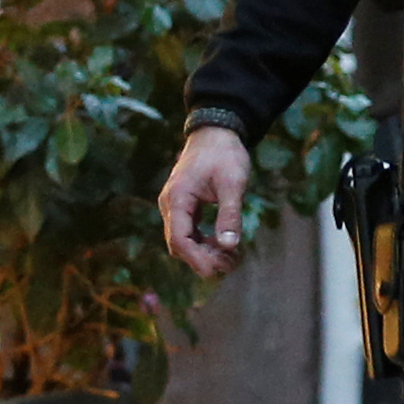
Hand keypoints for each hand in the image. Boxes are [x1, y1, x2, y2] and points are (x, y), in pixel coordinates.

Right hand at [159, 124, 254, 280]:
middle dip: (203, 259)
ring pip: (184, 240)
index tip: (215, 271)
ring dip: (205, 252)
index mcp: (177, 199)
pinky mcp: (185, 206)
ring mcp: (176, 206)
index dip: (196, 259)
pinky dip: (205, 241)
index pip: (179, 239)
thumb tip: (229, 246)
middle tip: (232, 264)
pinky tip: (225, 245)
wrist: (217, 132)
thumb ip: (230, 214)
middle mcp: (170, 205)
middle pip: (179, 244)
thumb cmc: (224, 155)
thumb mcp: (232, 184)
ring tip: (233, 258)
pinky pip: (190, 231)